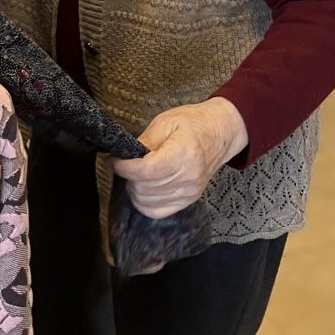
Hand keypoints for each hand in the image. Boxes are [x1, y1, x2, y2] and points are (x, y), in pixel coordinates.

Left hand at [111, 98, 247, 219]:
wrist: (220, 134)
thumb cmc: (193, 124)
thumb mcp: (166, 122)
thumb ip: (145, 140)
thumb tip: (126, 156)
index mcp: (183, 154)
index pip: (146, 171)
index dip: (124, 167)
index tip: (115, 159)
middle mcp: (188, 177)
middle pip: (144, 188)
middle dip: (127, 176)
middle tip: (124, 163)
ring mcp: (189, 192)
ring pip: (147, 202)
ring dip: (133, 189)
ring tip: (134, 173)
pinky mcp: (188, 200)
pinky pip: (158, 212)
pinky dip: (144, 202)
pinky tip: (142, 187)